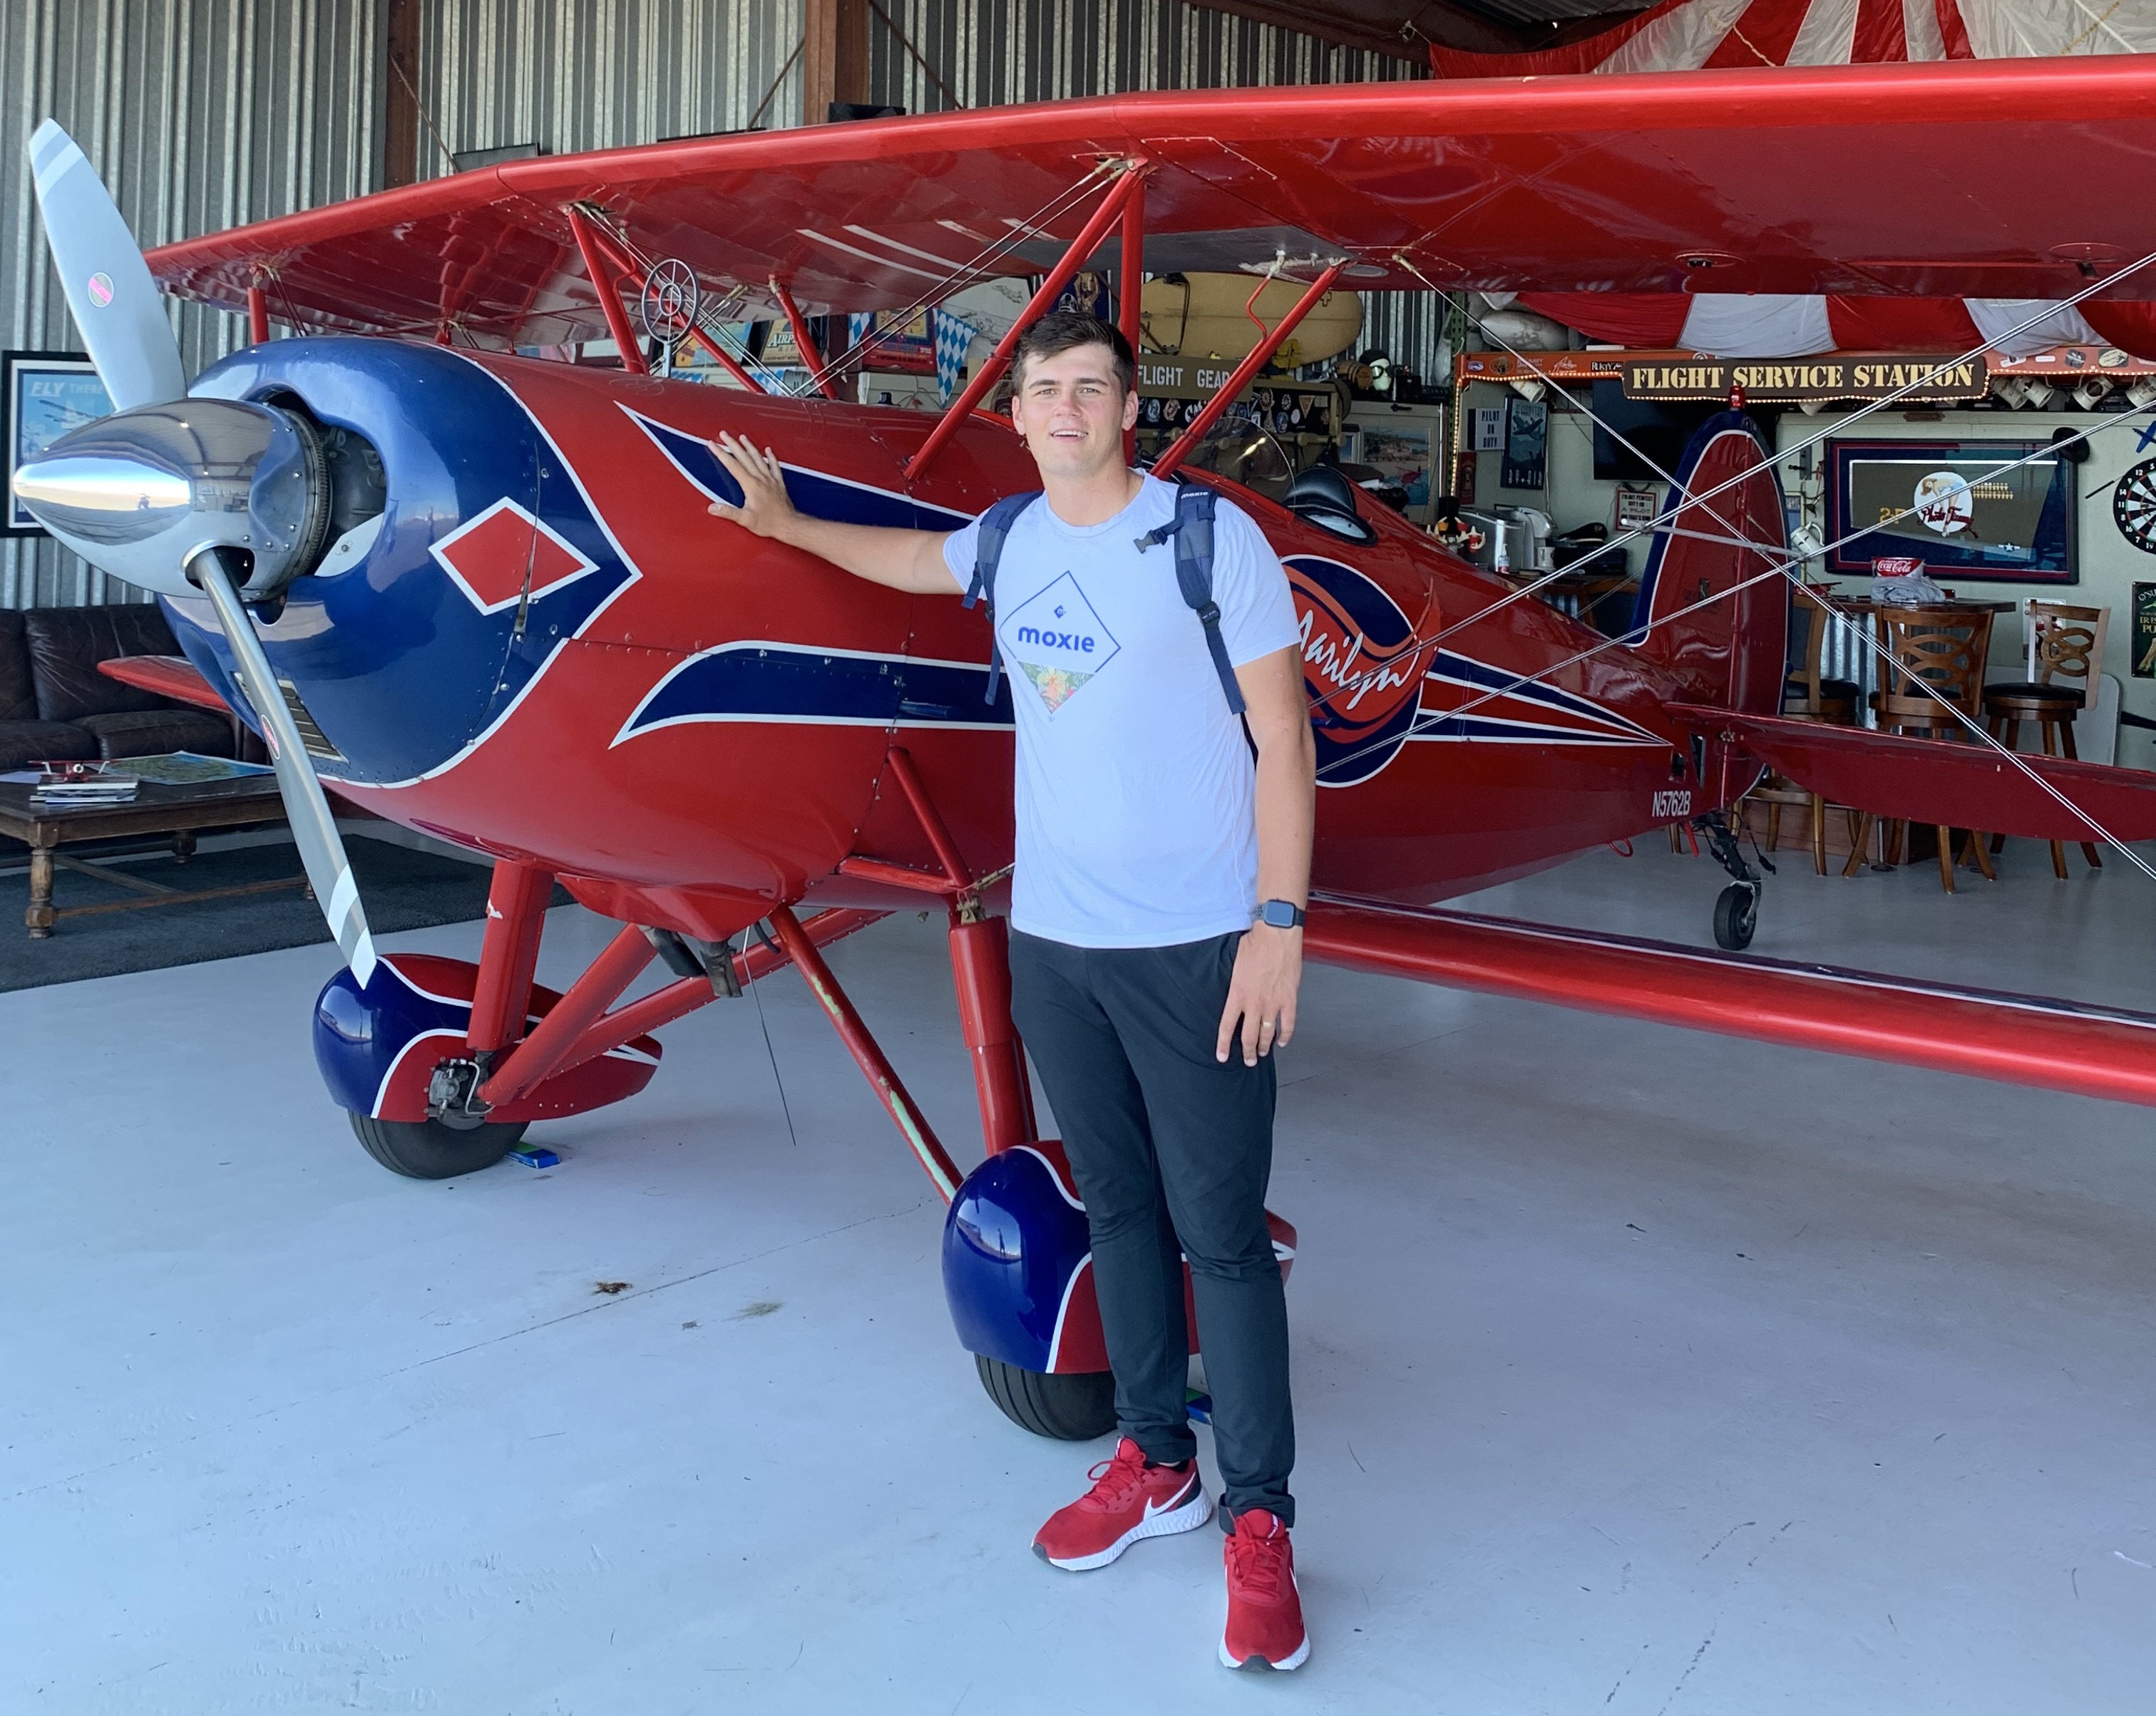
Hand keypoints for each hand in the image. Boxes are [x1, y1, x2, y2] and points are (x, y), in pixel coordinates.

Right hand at [706, 432, 796, 537]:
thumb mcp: (745, 519)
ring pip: (758, 458)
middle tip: (724, 434)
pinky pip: (774, 466)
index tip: (713, 444)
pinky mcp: (779, 483)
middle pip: (744, 457)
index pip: (732, 465)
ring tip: (742, 437)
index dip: (721, 453)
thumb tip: (713, 507)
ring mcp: (771, 479)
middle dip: (732, 444)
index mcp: (751, 485)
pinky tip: (768, 450)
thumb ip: (728, 512)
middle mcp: (761, 479)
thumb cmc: (769, 523)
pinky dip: (771, 457)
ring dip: (749, 446)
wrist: (789, 525)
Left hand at [1216, 922, 1301, 1066]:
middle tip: (1247, 1060)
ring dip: (1264, 1047)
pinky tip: (1282, 1042)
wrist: (1277, 934)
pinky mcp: (1289, 999)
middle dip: (1247, 1052)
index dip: (1223, 1045)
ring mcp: (1273, 1003)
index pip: (1226, 1027)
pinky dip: (1285, 1036)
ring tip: (1262, 1053)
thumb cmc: (1255, 943)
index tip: (1222, 1056)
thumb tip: (1236, 993)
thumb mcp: (1235, 964)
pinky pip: (1288, 1024)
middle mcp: (1254, 1003)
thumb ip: (1235, 984)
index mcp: (1237, 994)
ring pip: (1267, 1034)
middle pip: (1248, 1037)